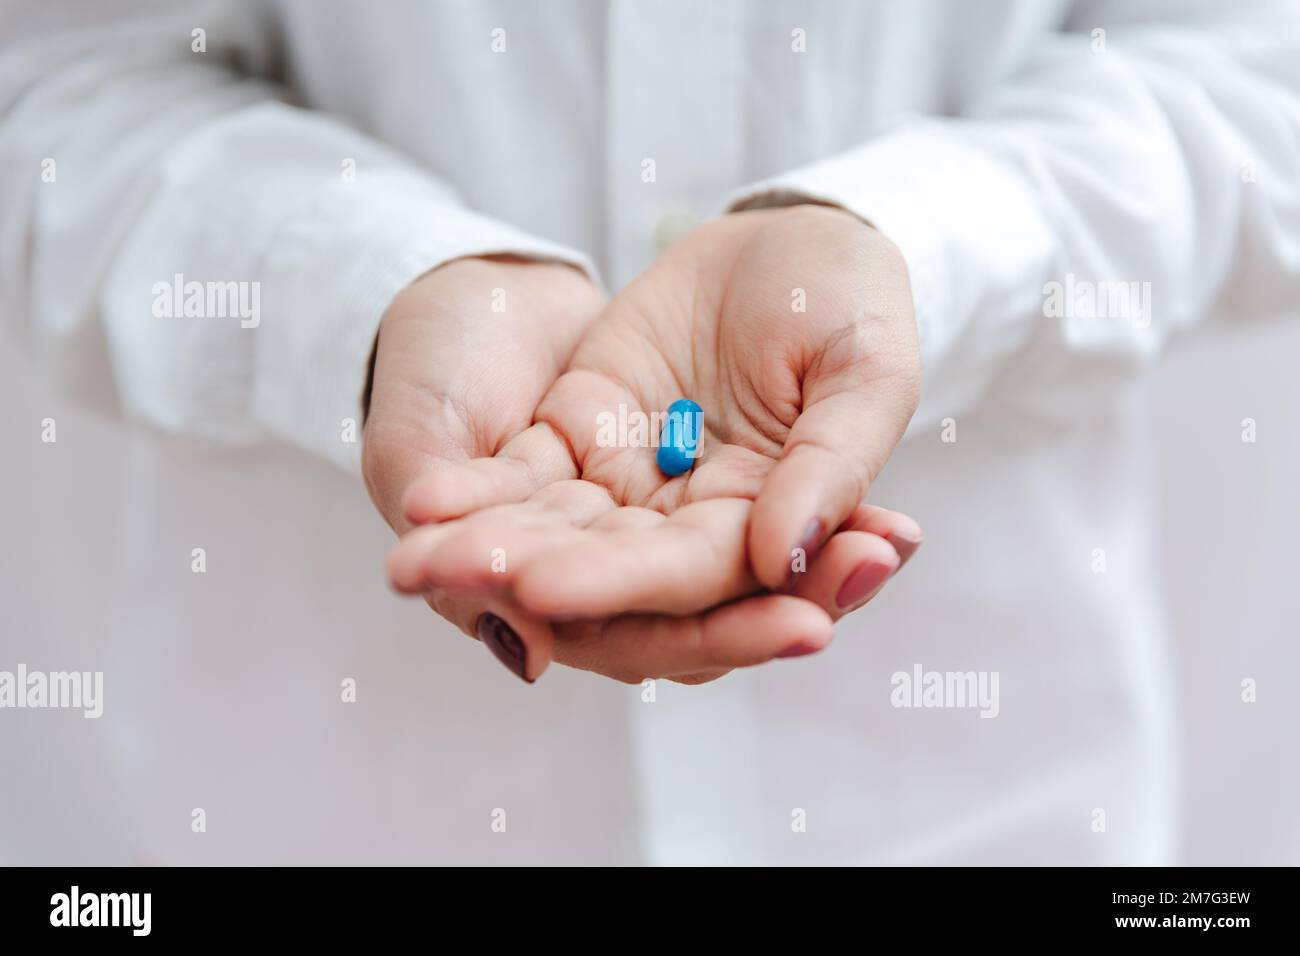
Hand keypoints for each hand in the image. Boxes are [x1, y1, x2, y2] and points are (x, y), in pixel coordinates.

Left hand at [390, 206, 922, 681]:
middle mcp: (694, 524)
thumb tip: (785, 557)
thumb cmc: (853, 302)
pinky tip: (422, 503)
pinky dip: (475, 494)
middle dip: (538, 579)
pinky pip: (523, 477)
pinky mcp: (581, 435)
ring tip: (417, 563)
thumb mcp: (868, 370)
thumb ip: (834, 464)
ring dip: (489, 553)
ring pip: (558, 535)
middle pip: (614, 572)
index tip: (549, 590)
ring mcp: (633, 484)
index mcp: (773, 523)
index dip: (630, 585)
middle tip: (467, 580)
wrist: (796, 235)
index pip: (703, 577)